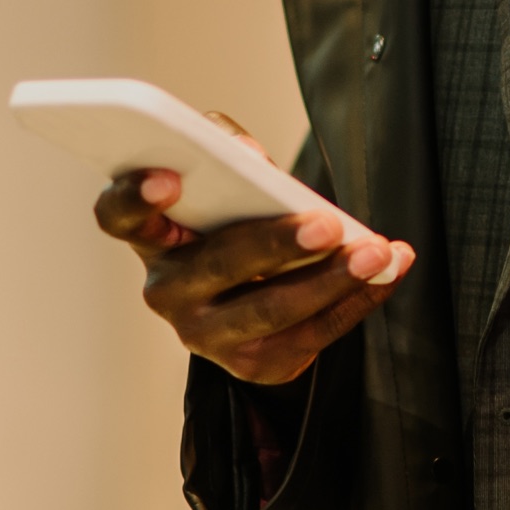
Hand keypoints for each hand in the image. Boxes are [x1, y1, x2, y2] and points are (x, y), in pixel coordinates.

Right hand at [93, 113, 414, 384]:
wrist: (253, 289)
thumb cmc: (232, 213)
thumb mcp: (221, 172)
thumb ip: (226, 145)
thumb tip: (250, 158)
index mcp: (151, 234)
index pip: (120, 216)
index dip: (136, 198)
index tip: (169, 177)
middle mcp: (168, 291)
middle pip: (218, 267)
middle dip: (277, 245)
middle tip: (328, 225)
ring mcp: (207, 335)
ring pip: (273, 311)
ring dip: (334, 280)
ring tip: (377, 252)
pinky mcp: (255, 363)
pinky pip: (312, 336)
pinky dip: (358, 300)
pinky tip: (390, 270)